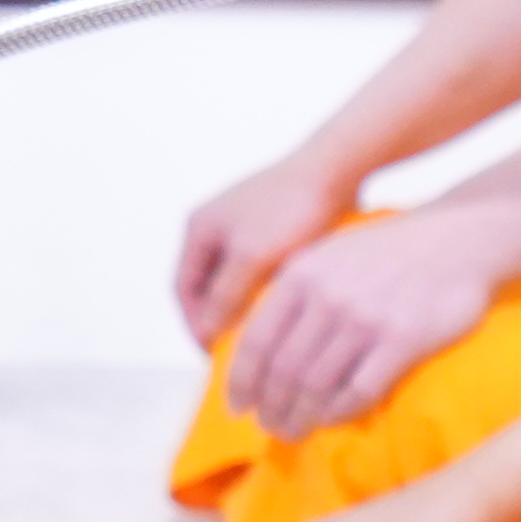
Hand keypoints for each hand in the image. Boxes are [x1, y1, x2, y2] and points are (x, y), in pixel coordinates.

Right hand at [173, 156, 355, 347]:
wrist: (337, 167)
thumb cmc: (291, 208)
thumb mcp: (252, 257)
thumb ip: (224, 296)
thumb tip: (206, 334)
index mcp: (199, 228)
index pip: (183, 288)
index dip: (193, 324)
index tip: (214, 354)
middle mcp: (215, 225)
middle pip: (206, 285)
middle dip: (218, 318)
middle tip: (238, 352)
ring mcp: (245, 225)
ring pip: (236, 279)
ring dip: (244, 307)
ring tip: (262, 336)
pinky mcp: (274, 226)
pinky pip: (261, 269)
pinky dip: (266, 292)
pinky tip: (286, 309)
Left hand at [218, 212, 509, 438]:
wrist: (457, 240)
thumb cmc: (387, 253)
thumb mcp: (327, 256)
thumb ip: (293, 294)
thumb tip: (261, 349)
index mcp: (299, 276)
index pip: (255, 342)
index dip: (241, 382)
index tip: (238, 407)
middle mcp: (327, 298)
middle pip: (282, 371)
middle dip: (271, 407)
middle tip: (270, 428)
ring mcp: (364, 319)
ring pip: (315, 386)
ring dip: (300, 417)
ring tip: (295, 432)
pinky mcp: (402, 340)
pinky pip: (359, 390)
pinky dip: (339, 412)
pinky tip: (332, 420)